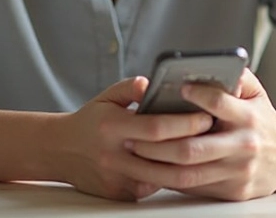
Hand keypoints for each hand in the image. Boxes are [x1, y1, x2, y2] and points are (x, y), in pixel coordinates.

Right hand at [49, 76, 214, 200]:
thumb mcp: (106, 97)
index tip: (206, 117)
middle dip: (195, 145)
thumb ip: (129, 88)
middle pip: (165, 156)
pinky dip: (168, 177)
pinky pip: (152, 187)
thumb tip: (151, 83)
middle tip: (215, 135)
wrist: (60, 151)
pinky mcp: (120, 194)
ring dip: (187, 166)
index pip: (157, 128)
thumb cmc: (90, 121)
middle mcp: (113, 155)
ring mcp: (117, 178)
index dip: (185, 124)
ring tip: (205, 152)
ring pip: (163, 178)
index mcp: (112, 127)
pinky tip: (182, 165)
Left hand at [126, 68, 275, 200]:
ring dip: (155, 166)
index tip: (176, 86)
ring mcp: (238, 172)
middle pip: (193, 148)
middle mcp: (243, 146)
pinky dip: (169, 179)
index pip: (219, 104)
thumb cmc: (263, 120)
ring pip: (188, 173)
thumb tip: (212, 65)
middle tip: (132, 134)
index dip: (197, 95)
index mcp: (248, 117)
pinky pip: (195, 188)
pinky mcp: (233, 191)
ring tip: (133, 153)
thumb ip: (236, 76)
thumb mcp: (256, 93)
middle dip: (157, 143)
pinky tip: (150, 170)